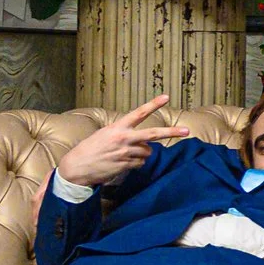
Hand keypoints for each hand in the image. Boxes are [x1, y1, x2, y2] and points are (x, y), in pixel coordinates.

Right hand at [58, 96, 191, 187]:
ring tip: (125, 154)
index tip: (166, 97)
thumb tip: (142, 141)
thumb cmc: (90, 149)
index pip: (138, 113)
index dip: (153, 104)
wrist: (76, 167)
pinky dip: (136, 163)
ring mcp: (126, 153)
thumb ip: (123, 134)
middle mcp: (124, 139)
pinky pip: (140, 164)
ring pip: (147, 152)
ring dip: (142, 153)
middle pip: (153, 134)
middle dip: (171, 132)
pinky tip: (123, 162)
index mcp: (117, 127)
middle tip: (186, 131)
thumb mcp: (104, 134)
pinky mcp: (126, 166)